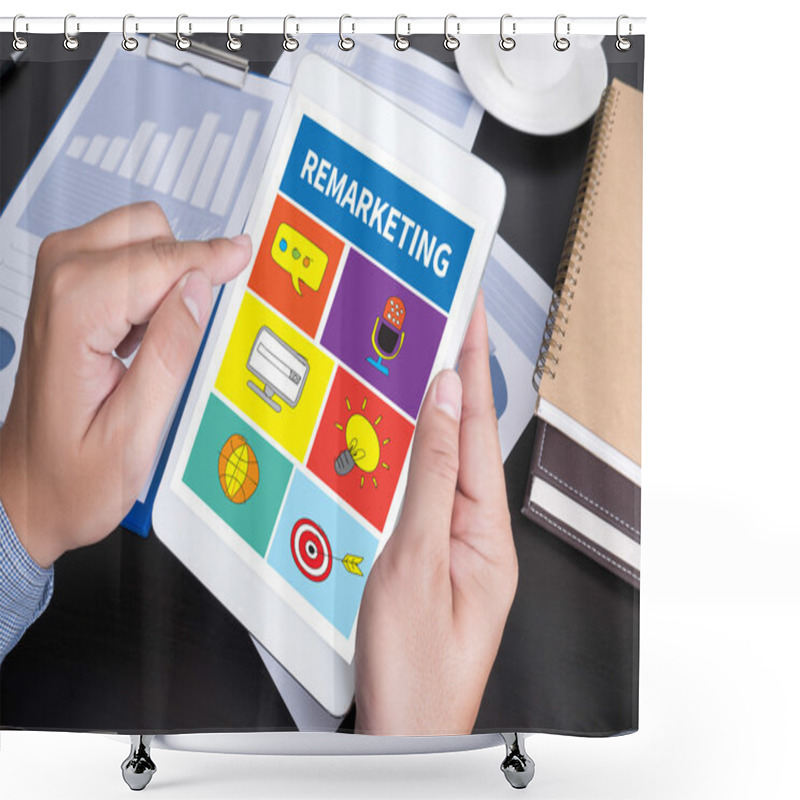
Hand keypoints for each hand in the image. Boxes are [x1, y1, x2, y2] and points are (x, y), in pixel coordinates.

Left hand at [0, 203, 250, 567]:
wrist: (28, 487)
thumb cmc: (75, 474)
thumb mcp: (136, 431)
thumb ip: (171, 353)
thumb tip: (199, 289)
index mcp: (75, 314)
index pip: (159, 261)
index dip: (209, 260)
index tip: (245, 258)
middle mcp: (59, 282)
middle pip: (148, 232)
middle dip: (187, 268)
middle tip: (203, 323)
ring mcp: (59, 280)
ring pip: (139, 235)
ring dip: (171, 273)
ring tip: (170, 336)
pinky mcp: (68, 288)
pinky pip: (129, 255)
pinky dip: (155, 282)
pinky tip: (151, 334)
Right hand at [354, 292, 517, 734]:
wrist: (403, 725)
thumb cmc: (415, 665)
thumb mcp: (417, 561)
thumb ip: (430, 475)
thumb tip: (442, 402)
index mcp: (487, 530)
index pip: (475, 427)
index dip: (471, 365)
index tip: (466, 314)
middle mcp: (477, 530)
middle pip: (464, 436)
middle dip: (456, 375)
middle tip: (443, 320)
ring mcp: (453, 540)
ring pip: (441, 458)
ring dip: (433, 408)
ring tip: (422, 357)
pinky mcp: (427, 553)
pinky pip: (423, 488)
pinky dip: (412, 450)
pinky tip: (401, 430)